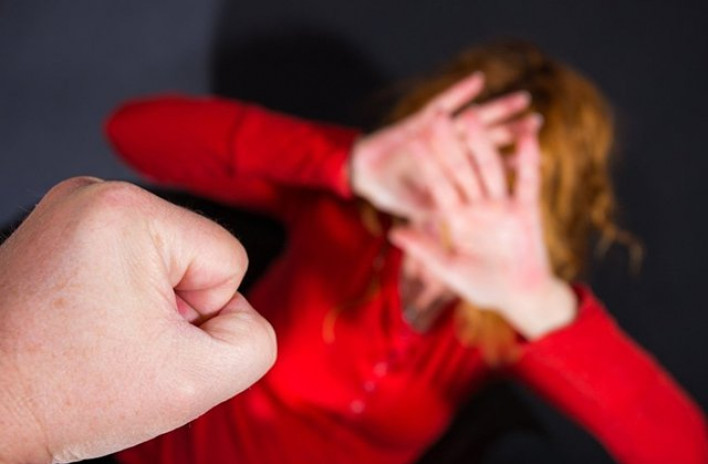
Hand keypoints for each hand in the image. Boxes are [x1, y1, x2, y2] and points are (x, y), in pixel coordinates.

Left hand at [0, 178, 275, 462]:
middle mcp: (94, 195)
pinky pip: (129, 260)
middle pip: (195, 255)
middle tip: (121, 345)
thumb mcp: (197, 381)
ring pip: (165, 260)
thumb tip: (238, 314)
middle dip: (173, 308)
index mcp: (128, 212)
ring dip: (149, 304)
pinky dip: (120, 296)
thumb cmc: (61, 395)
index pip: (229, 260)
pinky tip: (86, 325)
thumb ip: (254, 341)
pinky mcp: (58, 229)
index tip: (147, 343)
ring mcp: (71, 209)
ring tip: (100, 337)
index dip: (204, 316)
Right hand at [350, 72, 529, 218]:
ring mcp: (432, 137)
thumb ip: (426, 229)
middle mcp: (447, 157)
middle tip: (537, 120)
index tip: (535, 161)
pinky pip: (440, 104)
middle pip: (486, 145)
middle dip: (510, 133)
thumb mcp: (409, 209)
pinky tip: (479, 79)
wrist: (359, 172)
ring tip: (523, 97)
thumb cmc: (385, 194)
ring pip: (469, 123)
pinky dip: (458, 93)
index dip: (509, 167)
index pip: (485, 174)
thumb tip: (452, 233)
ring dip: (495, 110)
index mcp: (449, 180)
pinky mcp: (415, 122)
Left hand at [389, 116, 575, 339]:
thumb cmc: (484, 286)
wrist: (519, 297)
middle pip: (461, 169)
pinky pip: (527, 180)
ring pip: (490, 168)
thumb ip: (425, 249)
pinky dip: (528, 159)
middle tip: (437, 116)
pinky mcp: (527, 209)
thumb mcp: (450, 269)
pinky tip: (526, 136)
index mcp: (457, 218)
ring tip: (473, 116)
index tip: (412, 141)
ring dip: (482, 143)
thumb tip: (394, 233)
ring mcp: (502, 205)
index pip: (438, 185)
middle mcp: (478, 206)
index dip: (426, 164)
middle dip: (449, 144)